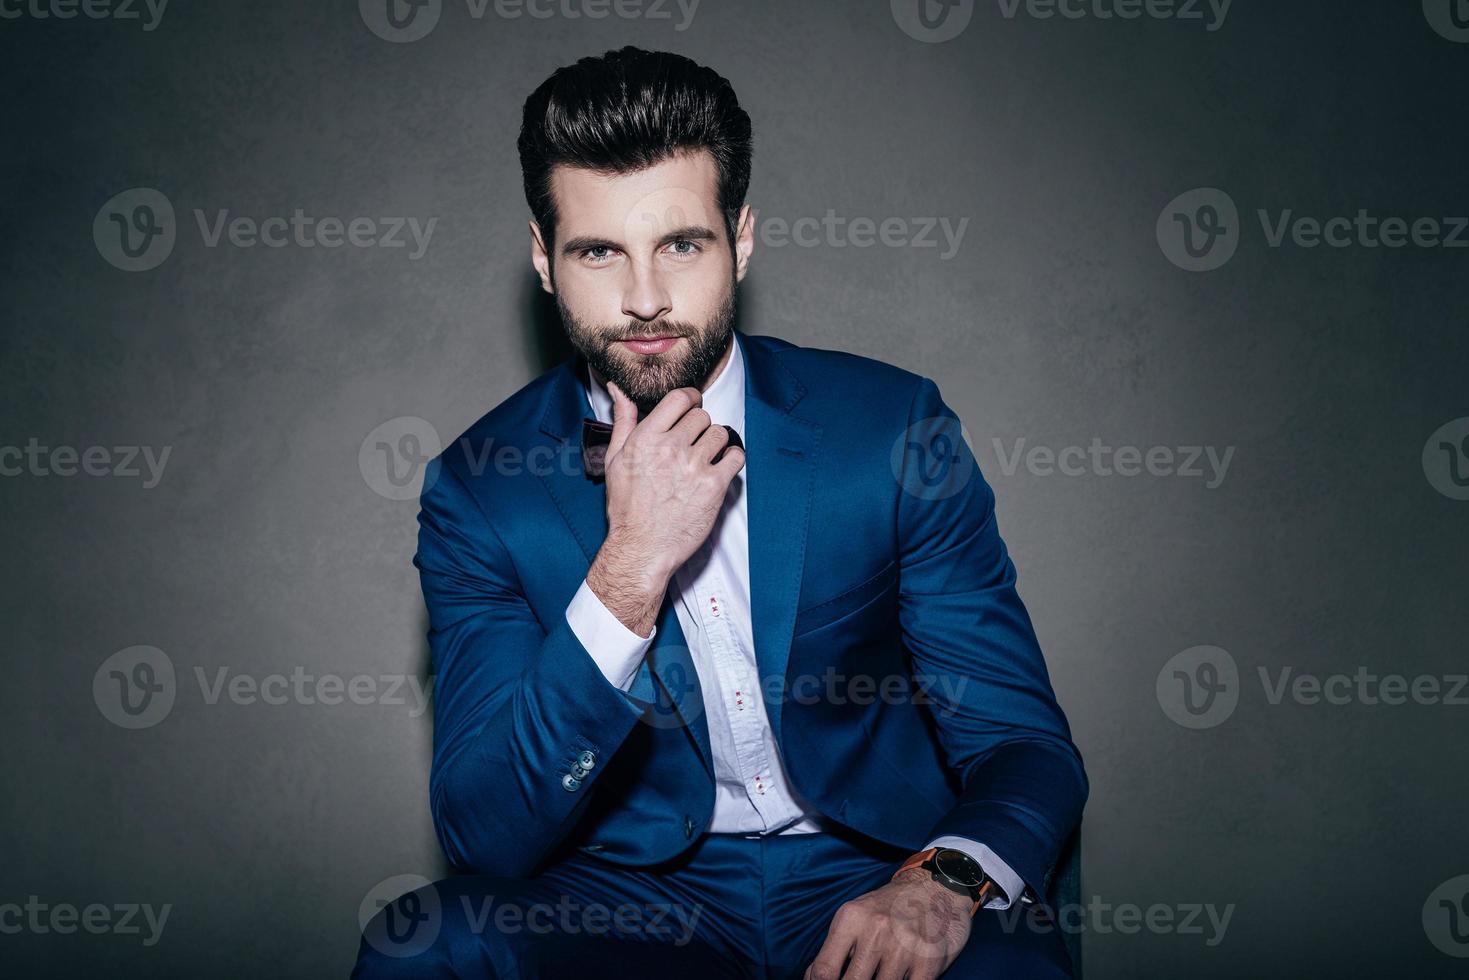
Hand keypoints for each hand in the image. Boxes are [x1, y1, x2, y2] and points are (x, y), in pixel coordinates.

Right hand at [586, 381, 744, 634]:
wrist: (641, 548)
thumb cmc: (626, 508)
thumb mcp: (614, 459)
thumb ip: (622, 421)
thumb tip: (618, 390)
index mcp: (646, 438)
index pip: (680, 398)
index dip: (690, 399)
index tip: (691, 407)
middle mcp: (671, 448)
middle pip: (702, 416)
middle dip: (699, 426)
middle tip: (693, 443)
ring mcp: (694, 466)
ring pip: (720, 434)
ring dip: (715, 443)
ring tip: (705, 458)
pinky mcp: (714, 486)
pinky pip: (736, 457)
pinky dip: (733, 459)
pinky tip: (721, 467)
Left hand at [805, 869, 972, 979]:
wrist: (936, 887)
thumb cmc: (888, 907)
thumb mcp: (855, 916)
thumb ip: (834, 948)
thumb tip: (812, 978)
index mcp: (851, 919)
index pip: (825, 970)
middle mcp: (876, 930)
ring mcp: (904, 946)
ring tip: (879, 976)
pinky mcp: (928, 961)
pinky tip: (900, 978)